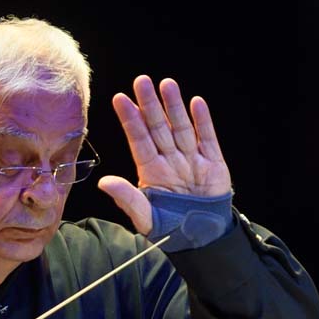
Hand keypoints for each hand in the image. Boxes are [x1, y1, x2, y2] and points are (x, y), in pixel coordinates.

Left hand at [98, 75, 231, 233]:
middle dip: (150, 105)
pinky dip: (202, 121)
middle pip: (157, 127)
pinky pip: (207, 138)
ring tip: (167, 84)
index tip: (120, 99)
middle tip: (141, 81)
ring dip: (174, 106)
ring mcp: (191, 159)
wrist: (203, 238)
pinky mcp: (213, 162)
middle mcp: (169, 160)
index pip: (138, 140)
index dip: (130, 119)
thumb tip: (104, 182)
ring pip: (180, 127)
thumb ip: (127, 198)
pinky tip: (195, 103)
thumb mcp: (146, 217)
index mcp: (150, 171)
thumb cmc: (171, 228)